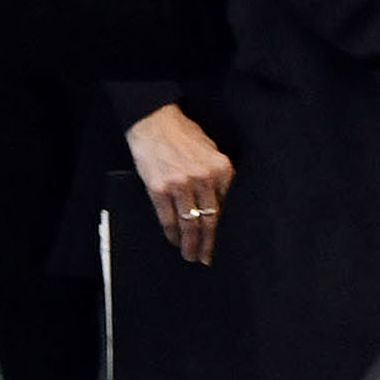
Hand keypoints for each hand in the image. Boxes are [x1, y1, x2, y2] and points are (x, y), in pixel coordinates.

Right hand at [126, 103, 233, 263]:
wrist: (153, 121)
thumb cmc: (183, 134)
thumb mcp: (210, 150)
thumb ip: (218, 176)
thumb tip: (220, 204)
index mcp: (220, 169)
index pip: (226, 208)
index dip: (224, 230)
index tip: (223, 244)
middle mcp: (203, 178)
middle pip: (210, 221)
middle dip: (209, 244)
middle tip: (206, 258)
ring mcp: (181, 185)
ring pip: (190, 225)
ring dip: (190, 245)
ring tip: (190, 256)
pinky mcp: (160, 190)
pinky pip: (169, 220)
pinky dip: (172, 235)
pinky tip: (174, 241)